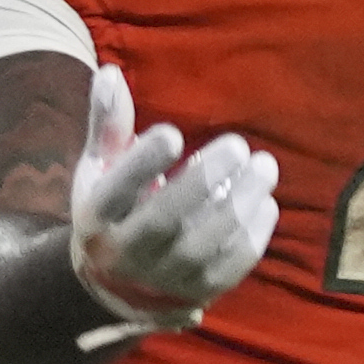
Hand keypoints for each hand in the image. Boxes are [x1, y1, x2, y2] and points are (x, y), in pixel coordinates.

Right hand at [64, 61, 279, 342]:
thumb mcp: (100, 171)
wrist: (118, 288)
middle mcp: (128, 252)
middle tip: (239, 145)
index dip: (144, 163)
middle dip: (205, 179)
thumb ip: (109, 125)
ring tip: (265, 166)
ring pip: (207, 241)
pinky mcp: (200, 291)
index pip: (117, 190)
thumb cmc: (113, 212)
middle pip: (166, 217)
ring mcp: (166, 276)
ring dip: (242, 201)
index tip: (174, 134)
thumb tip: (112, 72)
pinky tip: (265, 202)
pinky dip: (254, 232)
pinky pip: (232, 264)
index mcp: (98, 217)